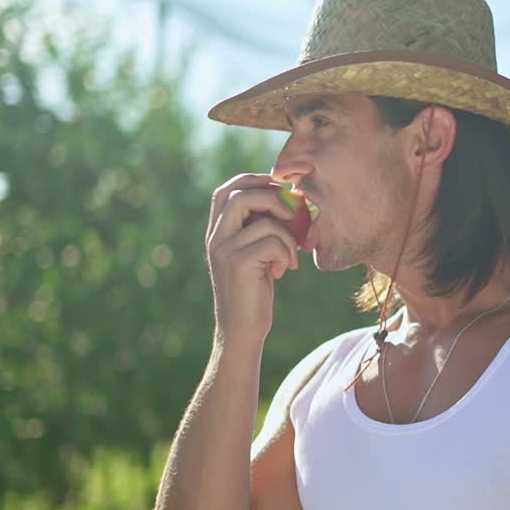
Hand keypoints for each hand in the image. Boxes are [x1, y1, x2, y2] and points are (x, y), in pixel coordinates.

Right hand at [205, 173, 300, 345]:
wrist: (242, 330)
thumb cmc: (254, 293)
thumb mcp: (254, 257)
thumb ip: (258, 231)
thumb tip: (287, 202)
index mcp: (217, 234)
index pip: (225, 191)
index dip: (251, 180)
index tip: (278, 184)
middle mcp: (215, 239)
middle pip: (241, 195)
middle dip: (274, 198)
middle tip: (293, 214)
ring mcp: (224, 250)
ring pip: (265, 221)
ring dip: (288, 236)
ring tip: (290, 257)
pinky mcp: (238, 262)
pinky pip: (273, 241)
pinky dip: (287, 252)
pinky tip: (284, 270)